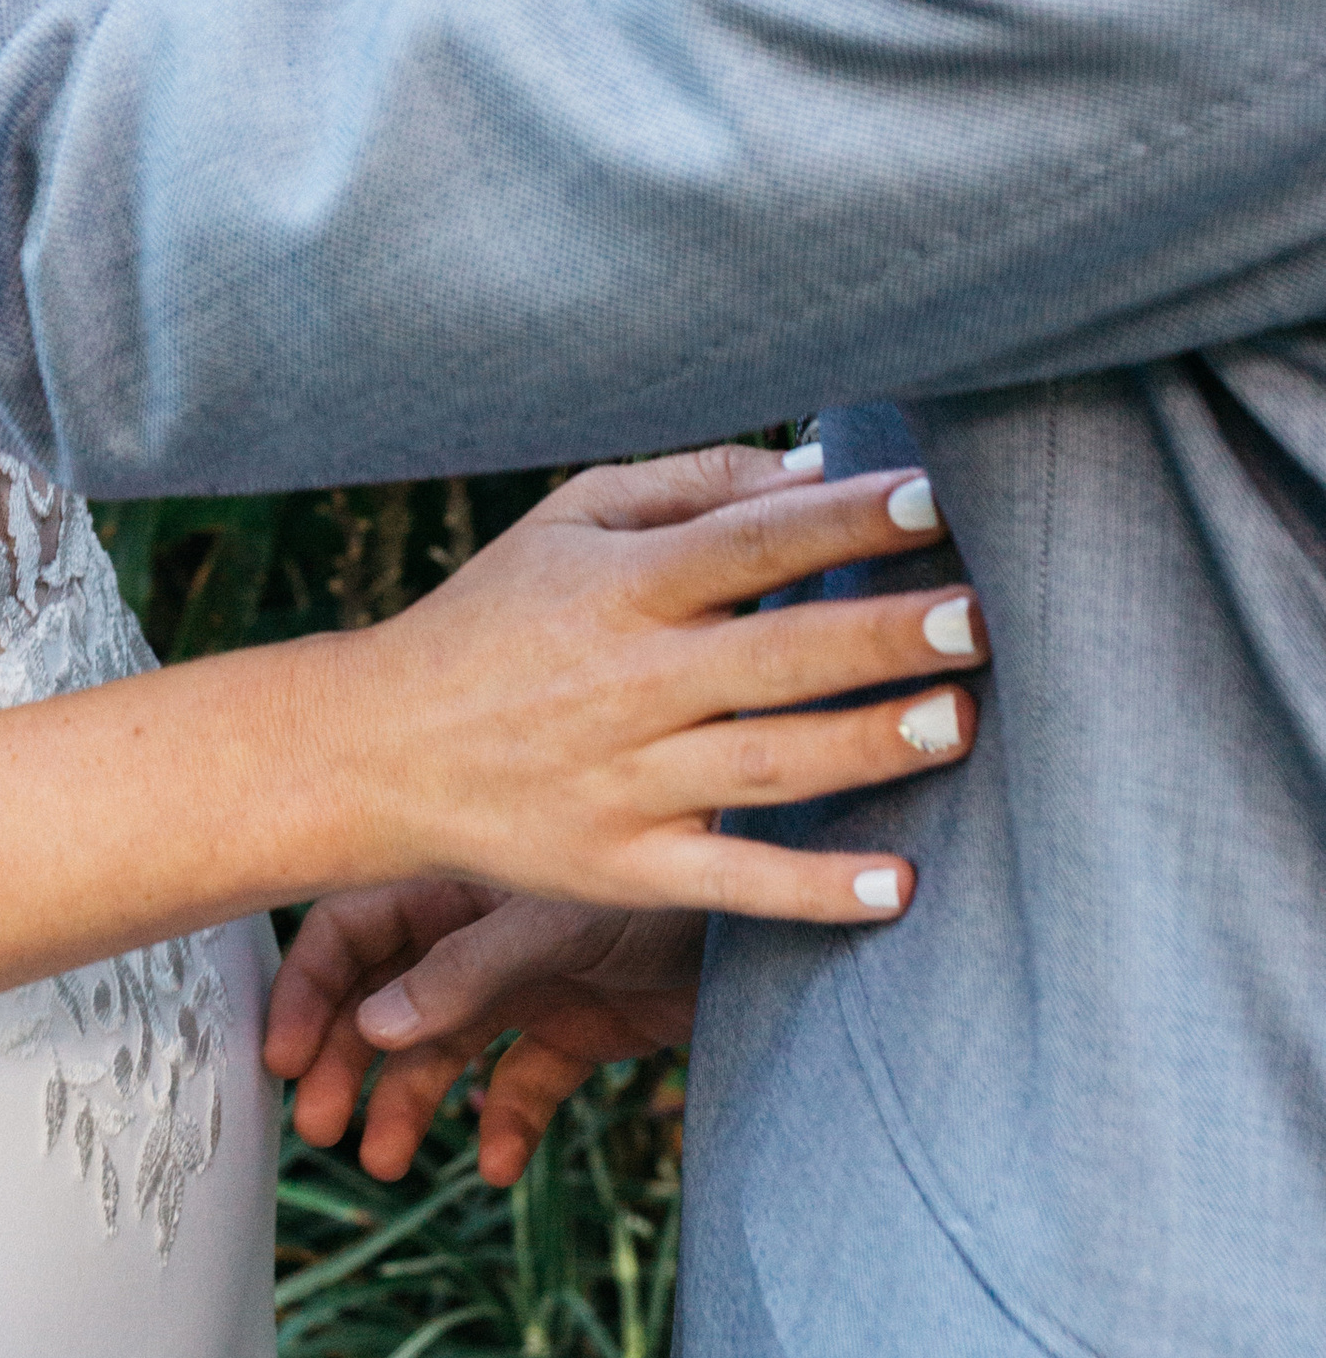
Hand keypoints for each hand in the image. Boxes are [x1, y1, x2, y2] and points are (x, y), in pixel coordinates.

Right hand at [267, 884, 702, 1183]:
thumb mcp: (554, 923)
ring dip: (410, 1100)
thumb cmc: (669, 883)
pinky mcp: (584, 1025)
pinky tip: (499, 1162)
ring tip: (388, 1161)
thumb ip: (465, 972)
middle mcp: (486, 924)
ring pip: (445, 1044)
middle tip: (320, 1127)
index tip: (282, 1061)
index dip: (312, 990)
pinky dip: (506, 1121)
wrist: (784, 920)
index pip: (356, 927)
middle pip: (388, 992)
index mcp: (463, 875)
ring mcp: (533, 976)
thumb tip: (371, 1031)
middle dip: (345, 1058)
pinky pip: (525, 1080)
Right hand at [326, 443, 984, 928]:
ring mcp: (625, 782)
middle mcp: (626, 682)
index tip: (933, 499)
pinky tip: (901, 886)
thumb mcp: (566, 521)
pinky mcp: (621, 868)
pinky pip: (733, 884)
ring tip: (963, 720)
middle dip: (884, 633)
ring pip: (769, 766)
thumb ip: (688, 488)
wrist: (378, 751)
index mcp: (617, 585)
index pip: (748, 543)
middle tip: (980, 616)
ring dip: (871, 744)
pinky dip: (816, 889)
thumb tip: (817, 468)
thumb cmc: (494, 618)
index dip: (842, 520)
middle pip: (776, 655)